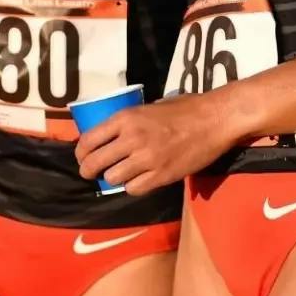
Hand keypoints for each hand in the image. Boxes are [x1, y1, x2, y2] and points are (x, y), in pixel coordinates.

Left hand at [74, 92, 230, 194]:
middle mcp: (131, 138)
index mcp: (125, 118)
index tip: (82, 157)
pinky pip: (134, 189)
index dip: (81, 152)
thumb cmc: (185, 109)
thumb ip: (130, 121)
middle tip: (91, 173)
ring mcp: (146, 159)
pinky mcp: (161, 176)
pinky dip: (133, 186)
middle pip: (94, 163)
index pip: (88, 140)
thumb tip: (113, 134)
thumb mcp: (150, 106)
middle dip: (89, 170)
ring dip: (113, 178)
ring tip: (119, 174)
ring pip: (112, 178)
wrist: (214, 120)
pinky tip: (138, 180)